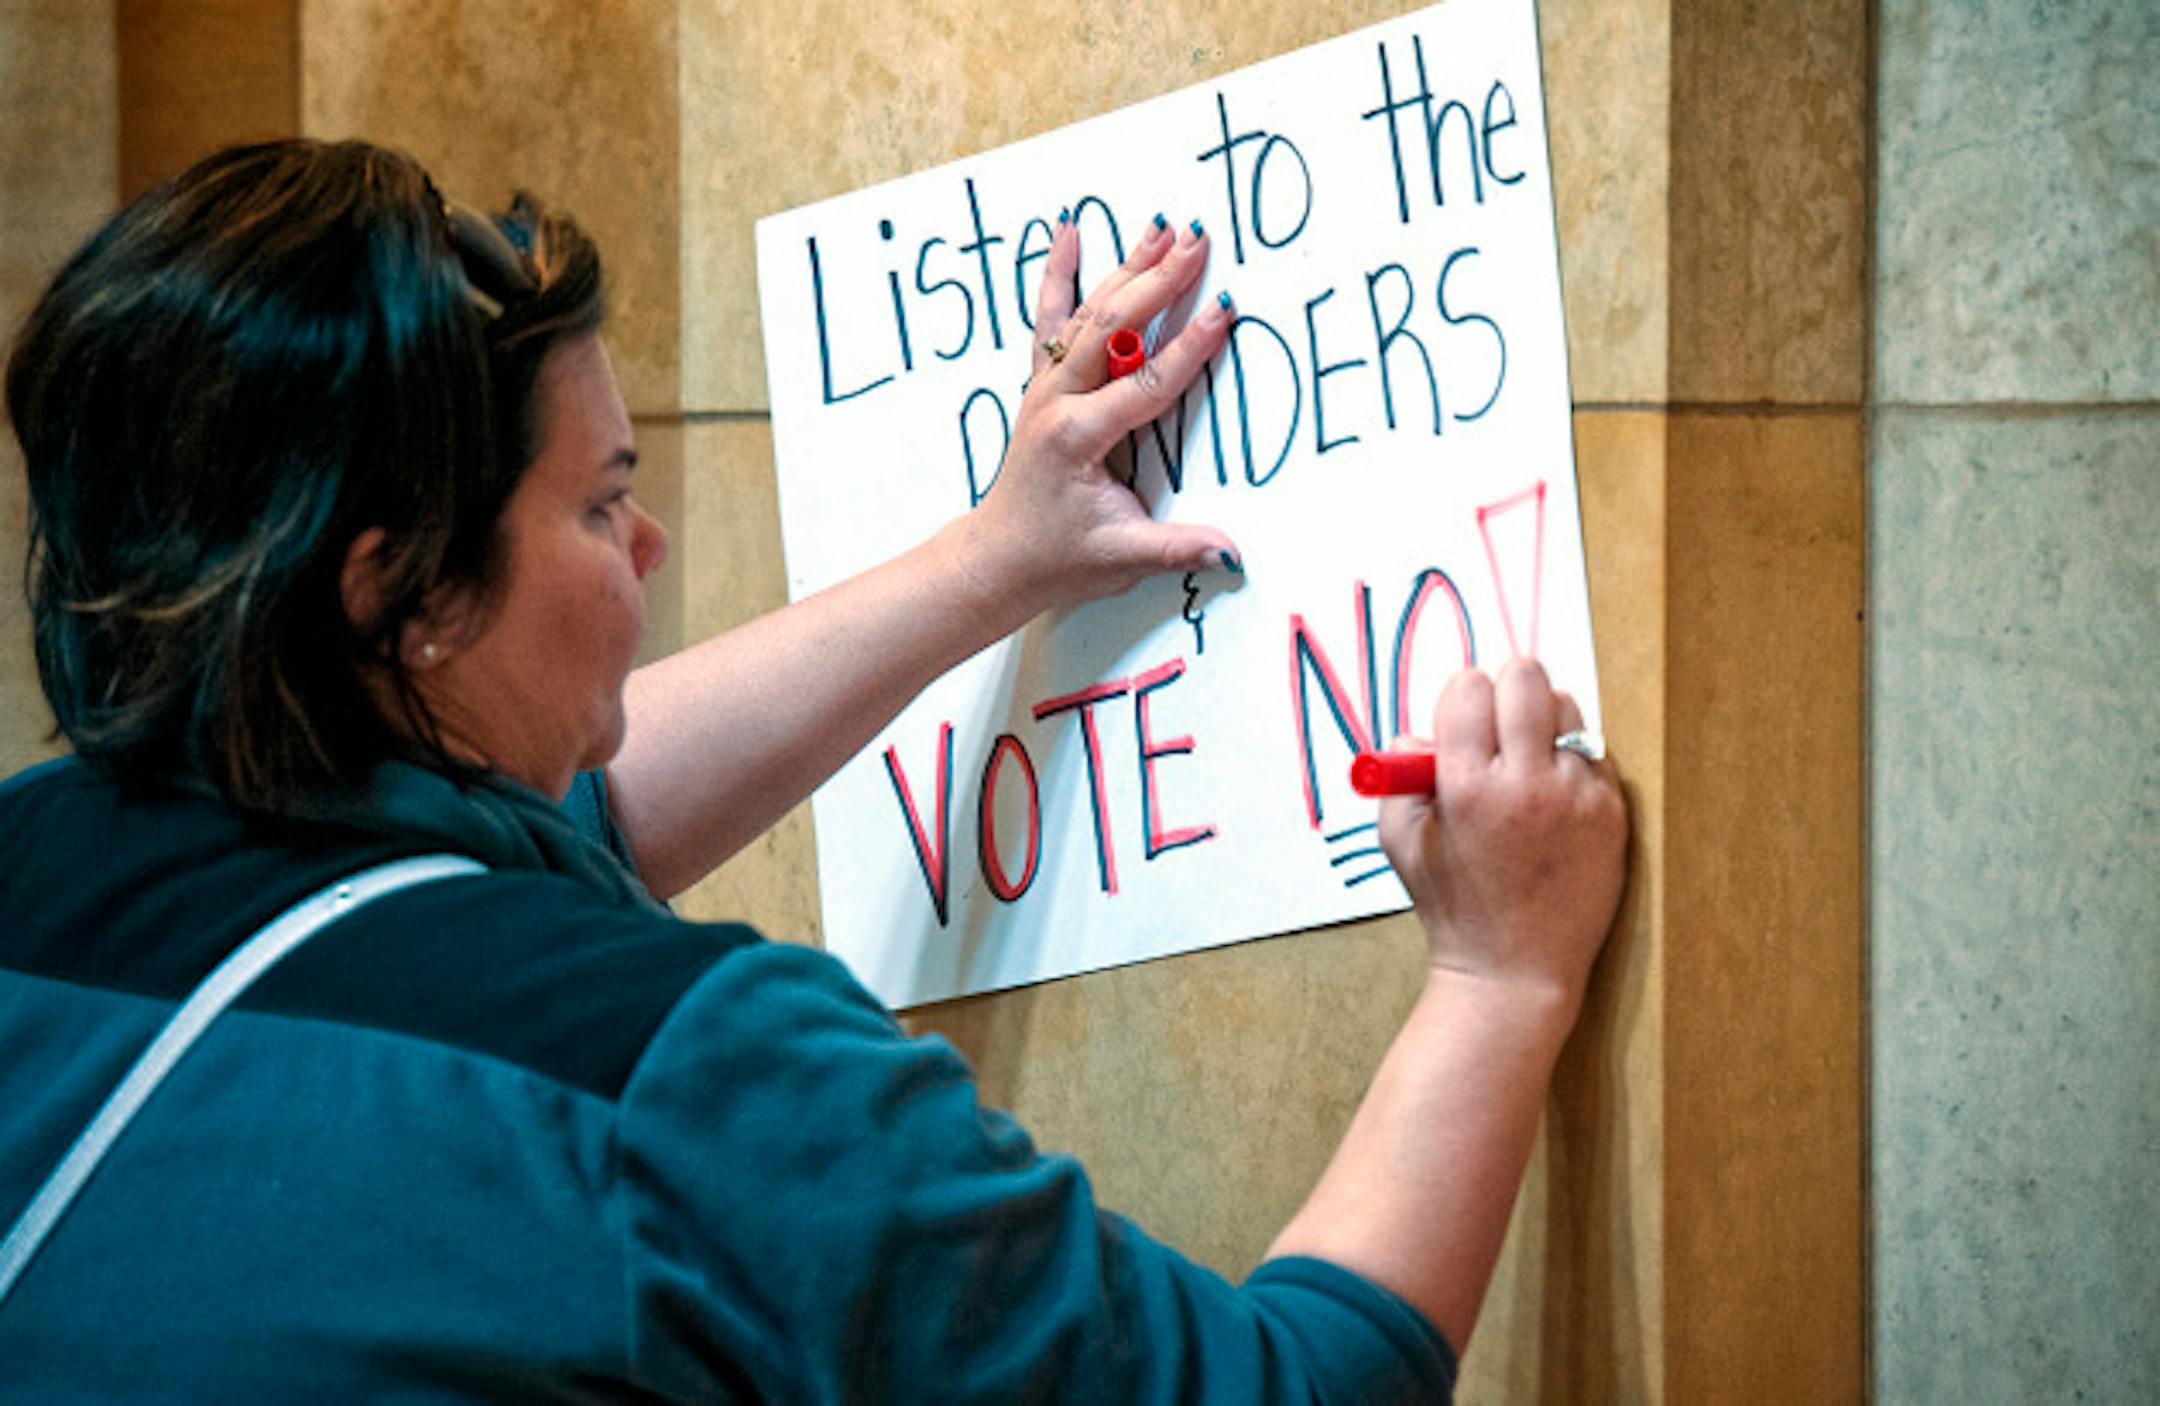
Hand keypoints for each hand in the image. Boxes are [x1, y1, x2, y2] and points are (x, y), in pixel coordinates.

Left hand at [957, 216, 1240, 616]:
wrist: (999, 556)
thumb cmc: (1057, 557)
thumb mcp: (1120, 557)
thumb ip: (1175, 548)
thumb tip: (1230, 553)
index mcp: (1079, 437)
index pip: (1146, 383)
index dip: (1189, 346)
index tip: (1223, 308)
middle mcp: (1056, 401)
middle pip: (1114, 328)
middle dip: (1158, 282)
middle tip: (1198, 241)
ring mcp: (1045, 388)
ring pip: (1087, 314)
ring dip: (1126, 269)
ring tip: (1161, 228)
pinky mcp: (1042, 384)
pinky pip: (1049, 319)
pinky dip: (1058, 274)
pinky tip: (1067, 231)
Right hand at [1378, 659, 1626, 1009]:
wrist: (1515, 971)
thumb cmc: (1454, 906)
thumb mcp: (1399, 841)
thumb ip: (1400, 775)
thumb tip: (1421, 731)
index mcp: (1466, 787)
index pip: (1470, 687)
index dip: (1461, 699)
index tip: (1461, 722)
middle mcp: (1525, 785)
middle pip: (1526, 678)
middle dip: (1507, 690)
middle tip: (1500, 724)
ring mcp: (1576, 797)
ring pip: (1568, 709)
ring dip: (1544, 724)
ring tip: (1529, 766)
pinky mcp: (1611, 813)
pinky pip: (1595, 754)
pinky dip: (1573, 765)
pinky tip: (1554, 803)